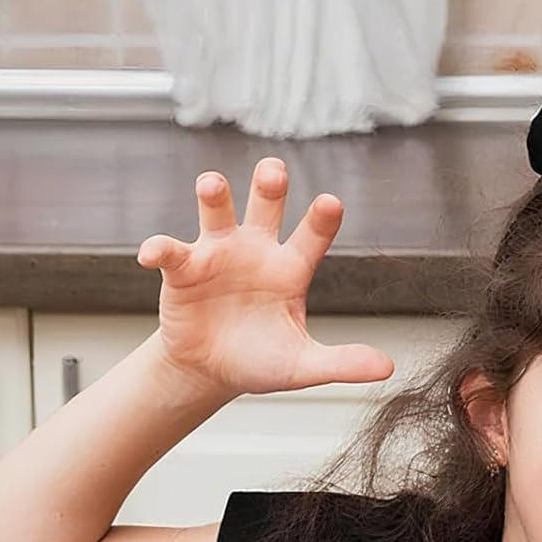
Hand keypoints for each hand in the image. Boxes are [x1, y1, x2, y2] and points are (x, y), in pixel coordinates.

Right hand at [137, 158, 394, 398]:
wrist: (213, 370)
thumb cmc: (262, 360)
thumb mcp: (305, 366)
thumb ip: (343, 362)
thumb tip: (388, 369)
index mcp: (291, 269)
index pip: (312, 237)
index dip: (321, 220)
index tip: (331, 203)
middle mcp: (257, 251)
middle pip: (265, 206)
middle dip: (269, 186)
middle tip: (274, 171)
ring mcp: (218, 253)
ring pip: (217, 212)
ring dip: (213, 196)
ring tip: (212, 185)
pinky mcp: (183, 269)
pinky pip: (170, 250)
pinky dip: (160, 249)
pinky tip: (152, 254)